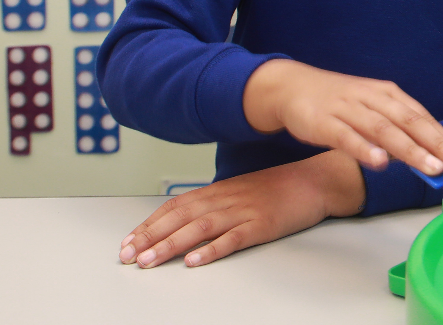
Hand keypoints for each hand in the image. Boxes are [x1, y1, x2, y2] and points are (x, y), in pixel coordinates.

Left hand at [119, 151, 366, 267]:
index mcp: (216, 191)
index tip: (128, 242)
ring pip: (198, 229)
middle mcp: (224, 199)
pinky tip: (195, 261)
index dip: (147, 224)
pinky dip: (211, 250)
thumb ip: (213, 204)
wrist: (314, 181)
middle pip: (179, 217)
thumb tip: (184, 221)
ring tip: (150, 261)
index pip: (173, 206)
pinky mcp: (262, 225)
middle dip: (149, 237)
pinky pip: (233, 239)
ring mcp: (243, 211)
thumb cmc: (277, 188)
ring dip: (171, 245)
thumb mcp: (239, 191)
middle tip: (129, 255)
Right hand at [243, 59, 442, 174]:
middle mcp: (372, 98)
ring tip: (429, 167)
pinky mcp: (323, 121)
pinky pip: (346, 137)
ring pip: (383, 129)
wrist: (291, 87)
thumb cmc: (339, 103)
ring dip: (409, 149)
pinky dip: (364, 149)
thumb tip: (426, 157)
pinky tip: (379, 163)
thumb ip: (396, 131)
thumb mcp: (371, 110)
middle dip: (435, 144)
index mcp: (388, 94)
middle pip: (409, 121)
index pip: (421, 116)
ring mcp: (347, 108)